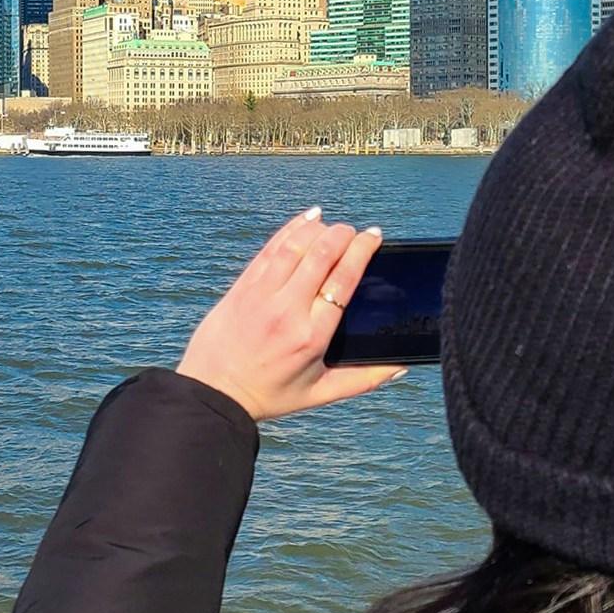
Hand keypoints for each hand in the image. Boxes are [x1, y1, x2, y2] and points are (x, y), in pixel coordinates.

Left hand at [176, 207, 406, 420]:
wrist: (213, 392)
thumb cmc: (268, 394)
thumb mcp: (320, 393)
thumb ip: (364, 379)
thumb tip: (400, 365)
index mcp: (312, 336)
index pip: (343, 279)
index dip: (361, 251)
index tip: (374, 236)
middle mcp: (288, 310)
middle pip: (322, 255)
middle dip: (343, 234)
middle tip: (355, 231)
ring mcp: (262, 294)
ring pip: (295, 246)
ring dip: (319, 229)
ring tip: (333, 226)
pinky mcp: (243, 286)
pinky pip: (270, 249)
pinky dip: (291, 229)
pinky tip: (308, 218)